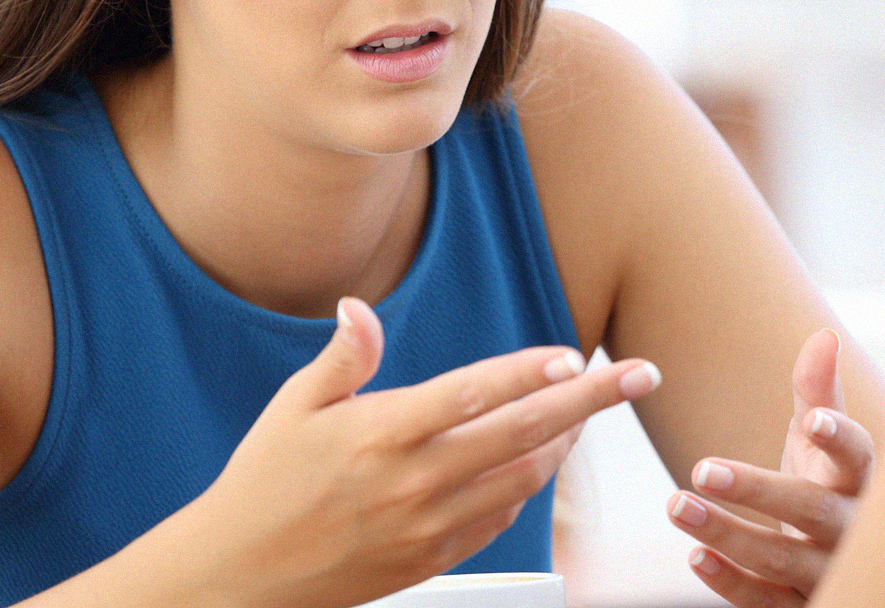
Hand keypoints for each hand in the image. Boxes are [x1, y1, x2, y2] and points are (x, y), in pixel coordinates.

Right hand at [174, 297, 661, 607]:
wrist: (242, 577)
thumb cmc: (264, 484)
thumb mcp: (293, 409)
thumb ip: (343, 358)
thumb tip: (359, 307)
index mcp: (381, 435)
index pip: (472, 394)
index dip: (529, 372)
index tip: (576, 354)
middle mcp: (415, 482)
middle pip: (524, 433)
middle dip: (594, 401)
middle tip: (643, 374)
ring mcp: (430, 526)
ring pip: (525, 478)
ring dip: (568, 441)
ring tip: (592, 410)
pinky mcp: (435, 558)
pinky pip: (503, 518)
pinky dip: (530, 483)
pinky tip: (539, 457)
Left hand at [667, 329, 873, 606]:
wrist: (836, 563)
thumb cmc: (825, 487)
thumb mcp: (820, 443)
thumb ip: (818, 393)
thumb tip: (824, 336)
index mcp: (857, 480)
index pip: (858, 457)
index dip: (839, 439)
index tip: (812, 420)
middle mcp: (850, 529)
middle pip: (812, 510)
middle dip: (758, 490)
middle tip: (702, 467)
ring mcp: (826, 571)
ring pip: (782, 558)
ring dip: (727, 533)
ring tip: (675, 504)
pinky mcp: (799, 604)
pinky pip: (766, 601)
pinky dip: (730, 582)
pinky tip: (695, 555)